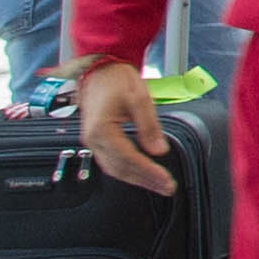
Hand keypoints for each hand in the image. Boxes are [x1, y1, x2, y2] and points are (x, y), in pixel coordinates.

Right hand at [71, 53, 175, 196]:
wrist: (100, 71)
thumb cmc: (117, 80)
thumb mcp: (139, 98)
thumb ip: (149, 127)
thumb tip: (159, 151)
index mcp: (101, 129)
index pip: (128, 158)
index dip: (148, 171)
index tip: (166, 180)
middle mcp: (92, 140)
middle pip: (120, 168)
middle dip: (145, 180)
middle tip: (167, 188)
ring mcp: (92, 142)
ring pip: (114, 169)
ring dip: (137, 179)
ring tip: (158, 185)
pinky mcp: (96, 141)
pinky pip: (110, 162)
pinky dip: (127, 171)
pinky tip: (141, 174)